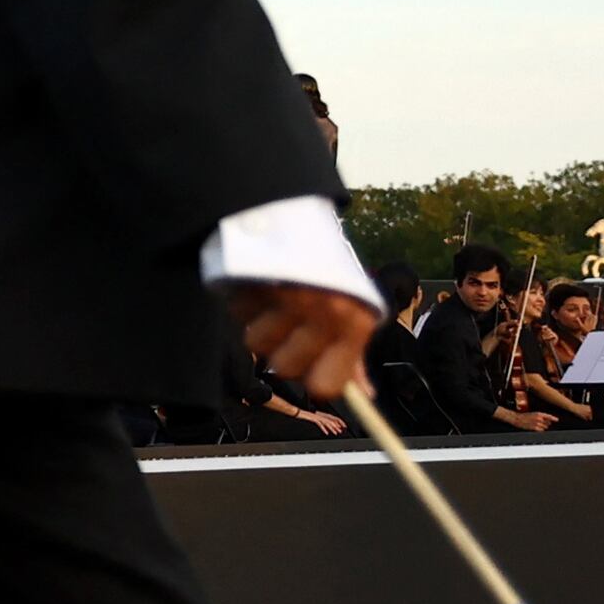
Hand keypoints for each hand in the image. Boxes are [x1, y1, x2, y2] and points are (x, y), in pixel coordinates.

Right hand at [228, 281, 374, 404]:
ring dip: (261, 327)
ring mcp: (284, 296)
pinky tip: (261, 285)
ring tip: (275, 302)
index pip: (327, 384)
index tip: (314, 369)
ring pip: (257, 345)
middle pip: (285, 369)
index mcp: (353, 320)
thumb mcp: (353, 306)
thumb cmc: (327, 267)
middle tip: (292, 328)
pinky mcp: (253, 281)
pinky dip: (245, 304)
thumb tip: (363, 393)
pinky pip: (239, 316)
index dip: (316, 380)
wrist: (293, 209)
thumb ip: (354, 352)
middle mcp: (322, 311)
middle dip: (284, 351)